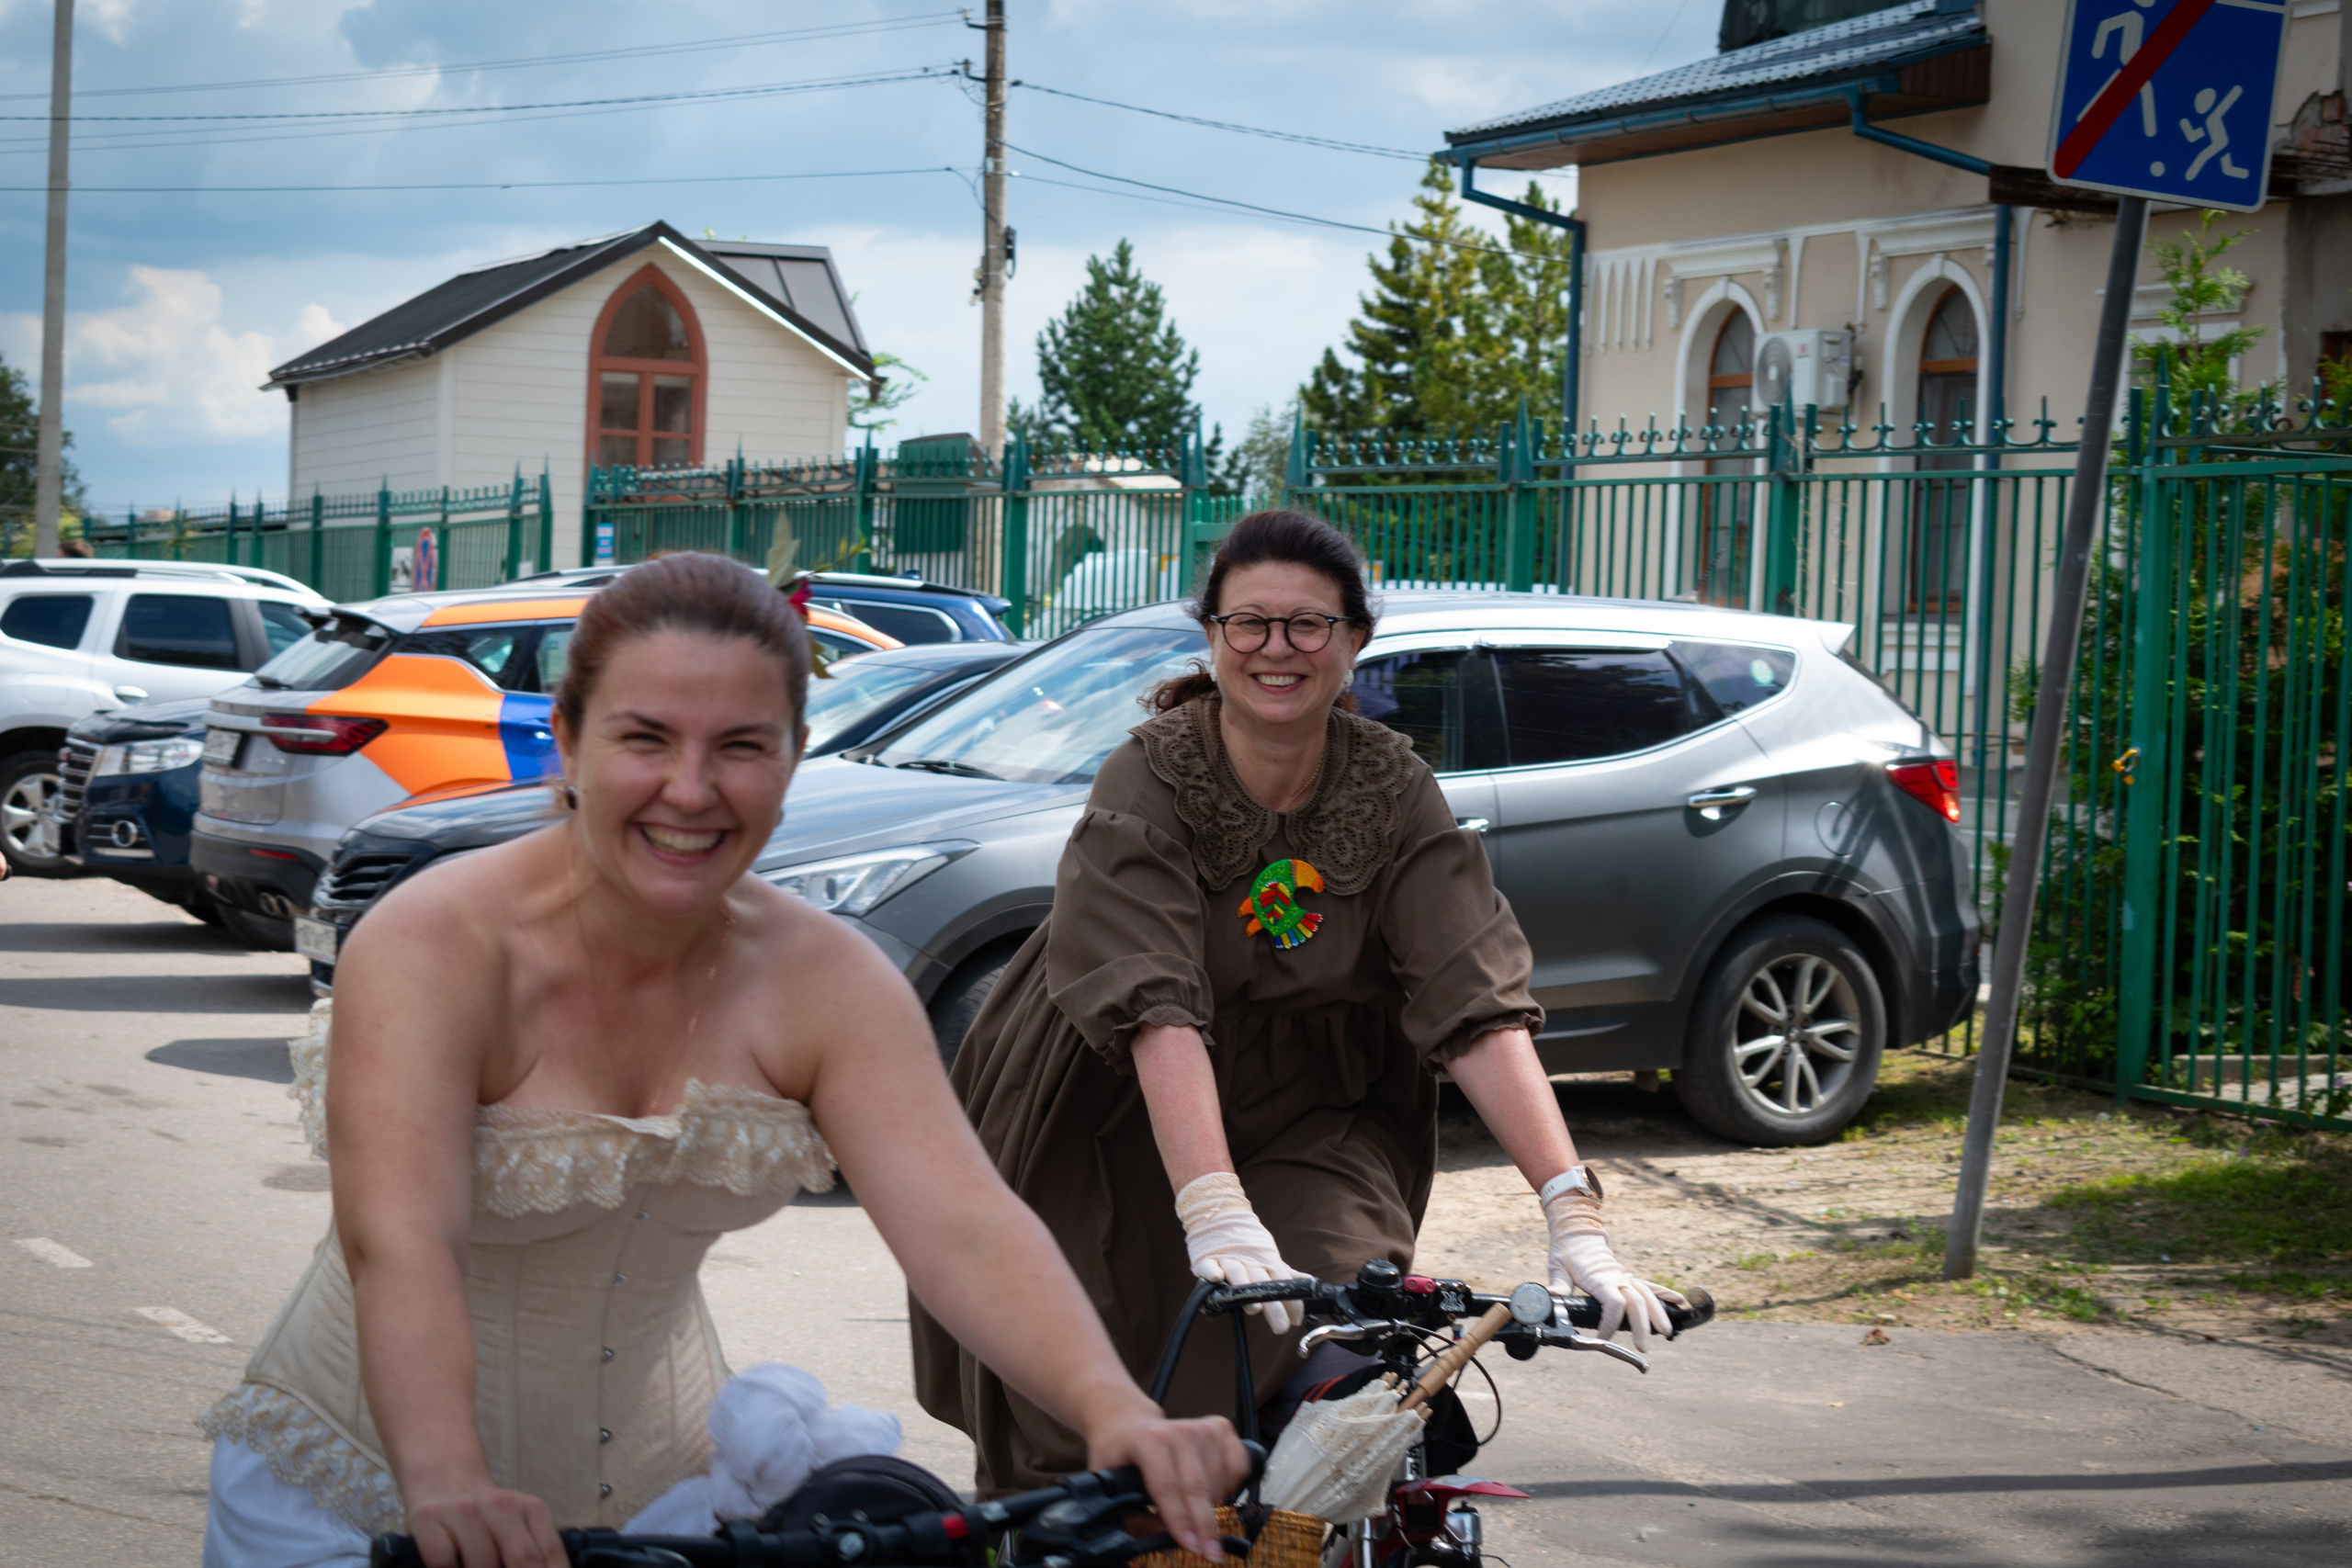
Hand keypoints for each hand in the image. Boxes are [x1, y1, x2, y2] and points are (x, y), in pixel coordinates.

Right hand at [404, 1475, 565, 1567]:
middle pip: (522, 1559)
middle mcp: (500, 1506)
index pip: (550, 1554)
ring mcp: (464, 1511)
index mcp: (531, 1509)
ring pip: (482, 1564)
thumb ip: (535, 1553)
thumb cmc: (487, 1516)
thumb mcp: (519, 1525)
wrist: (444, 1478)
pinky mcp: (429, 1519)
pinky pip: (443, 1562)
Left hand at [1084, 1399, 1249, 1561]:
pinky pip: (1239, 1467)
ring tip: (1194, 1510)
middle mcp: (1178, 1429)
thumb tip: (1167, 1546)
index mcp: (1148, 1441)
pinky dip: (1231, 1486)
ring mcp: (1202, 1427)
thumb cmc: (1120, 1457)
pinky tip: (1214, 1490)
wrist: (1130, 1424)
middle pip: (1197, 1487)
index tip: (1190, 1547)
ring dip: (1213, 1506)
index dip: (1179, 1520)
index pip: (1167, 1486)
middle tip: (1211, 1554)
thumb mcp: (1112, 1488)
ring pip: (1219, 1481)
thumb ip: (1137, 1521)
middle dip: (1205, 1526)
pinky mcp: (1221, 1428)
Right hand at [1173, 1172, 1305, 1334]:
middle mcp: (1249, 1260)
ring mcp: (1228, 1258)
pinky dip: (1211, 1270)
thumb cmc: (1248, 1246)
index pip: (1282, 1282)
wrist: (1221, 1217)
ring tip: (1254, 1309)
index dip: (1291, 1302)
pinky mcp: (1207, 1258)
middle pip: (1262, 1283)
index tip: (1296, 1321)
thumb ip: (1287, 1274)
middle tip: (1281, 1327)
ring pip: (1237, 1273)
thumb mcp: (1269, 1257)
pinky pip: (1209, 1265)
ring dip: (1245, 1288)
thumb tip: (1310, 1282)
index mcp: (1266, 1260)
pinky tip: (1216, 1278)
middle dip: (1273, 1306)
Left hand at [1543, 1191, 1684, 1351]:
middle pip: (1636, 1303)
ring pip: (1647, 1296)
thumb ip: (1558, 1284)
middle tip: (1643, 1347)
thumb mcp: (1557, 1266)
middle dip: (1642, 1326)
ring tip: (1668, 1332)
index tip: (1603, 1336)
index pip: (1613, 1303)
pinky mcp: (1628, 1276)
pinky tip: (1679, 1302)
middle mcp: (1617, 1278)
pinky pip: (1649, 1286)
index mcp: (1600, 1279)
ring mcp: (1625, 1277)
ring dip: (1659, 1314)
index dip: (1611, 1322)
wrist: (1577, 1231)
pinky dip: (1664, 1293)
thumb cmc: (1566, 1251)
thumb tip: (1551, 1297)